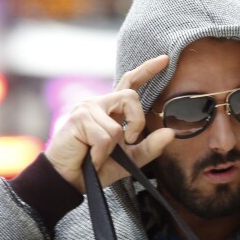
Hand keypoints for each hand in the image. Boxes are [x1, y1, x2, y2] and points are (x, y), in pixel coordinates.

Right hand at [45, 55, 174, 191]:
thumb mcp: (129, 160)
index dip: (147, 70)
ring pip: (118, 126)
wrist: (69, 180)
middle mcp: (99, 104)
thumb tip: (171, 133)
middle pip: (131, 96)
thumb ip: (150, 147)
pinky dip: (101, 154)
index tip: (165, 59)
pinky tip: (89, 157)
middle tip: (128, 141)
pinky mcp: (79, 119)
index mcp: (111, 110)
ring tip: (96, 155)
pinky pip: (106, 137)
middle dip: (137, 122)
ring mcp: (87, 109)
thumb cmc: (95, 168)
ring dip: (112, 148)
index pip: (129, 83)